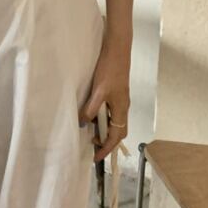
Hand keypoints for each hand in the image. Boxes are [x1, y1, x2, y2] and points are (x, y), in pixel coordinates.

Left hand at [78, 40, 130, 162]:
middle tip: (92, 146)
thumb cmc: (110, 69)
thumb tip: (83, 124)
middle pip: (118, 131)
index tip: (96, 158)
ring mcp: (121, 99)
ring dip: (105, 129)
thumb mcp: (99, 91)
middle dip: (107, 142)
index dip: (106, 149)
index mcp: (121, 109)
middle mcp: (124, 106)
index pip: (116, 137)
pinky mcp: (118, 92)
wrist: (117, 49)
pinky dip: (104, 118)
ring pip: (115, 121)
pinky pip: (112, 112)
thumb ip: (91, 108)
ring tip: (91, 132)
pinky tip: (94, 114)